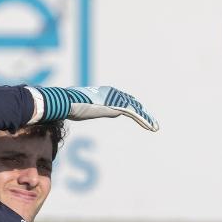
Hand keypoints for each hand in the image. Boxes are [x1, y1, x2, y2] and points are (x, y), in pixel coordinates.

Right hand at [30, 86, 158, 131]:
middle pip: (133, 104)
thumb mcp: (80, 108)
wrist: (65, 102)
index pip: (124, 101)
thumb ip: (87, 109)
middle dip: (144, 114)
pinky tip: (150, 127)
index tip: (141, 116)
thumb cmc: (67, 106)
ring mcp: (115, 100)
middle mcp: (112, 94)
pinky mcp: (116, 106)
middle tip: (153, 124)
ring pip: (137, 109)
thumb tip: (83, 111)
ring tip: (155, 127)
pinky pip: (134, 114)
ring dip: (147, 119)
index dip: (134, 109)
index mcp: (105, 94)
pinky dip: (144, 121)